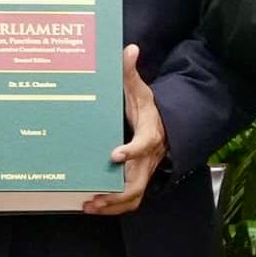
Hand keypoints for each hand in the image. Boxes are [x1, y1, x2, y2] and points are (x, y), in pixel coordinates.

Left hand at [83, 45, 164, 214]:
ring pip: (133, 196)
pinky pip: (129, 200)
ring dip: (112, 205)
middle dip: (116, 193)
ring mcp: (144, 172)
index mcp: (150, 134)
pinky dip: (113, 207)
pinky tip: (93, 206)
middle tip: (94, 197)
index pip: (145, 145)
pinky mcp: (138, 180)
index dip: (132, 151)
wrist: (166, 128)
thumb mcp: (141, 90)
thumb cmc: (149, 110)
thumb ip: (131, 73)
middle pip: (138, 182)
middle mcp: (149, 158)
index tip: (115, 155)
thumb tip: (129, 48)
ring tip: (89, 206)